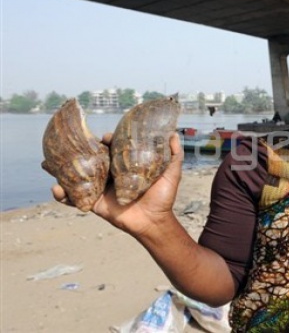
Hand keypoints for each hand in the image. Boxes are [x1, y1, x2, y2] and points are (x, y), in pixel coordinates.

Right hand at [52, 132, 183, 236]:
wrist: (155, 221)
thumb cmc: (163, 197)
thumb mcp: (171, 174)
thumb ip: (173, 155)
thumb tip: (174, 134)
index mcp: (124, 165)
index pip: (111, 148)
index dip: (106, 140)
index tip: (105, 137)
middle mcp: (109, 174)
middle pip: (90, 158)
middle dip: (77, 150)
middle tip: (67, 143)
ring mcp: (100, 187)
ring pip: (77, 176)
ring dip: (61, 170)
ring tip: (47, 164)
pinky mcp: (93, 202)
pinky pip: (74, 198)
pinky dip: (62, 194)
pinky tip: (55, 188)